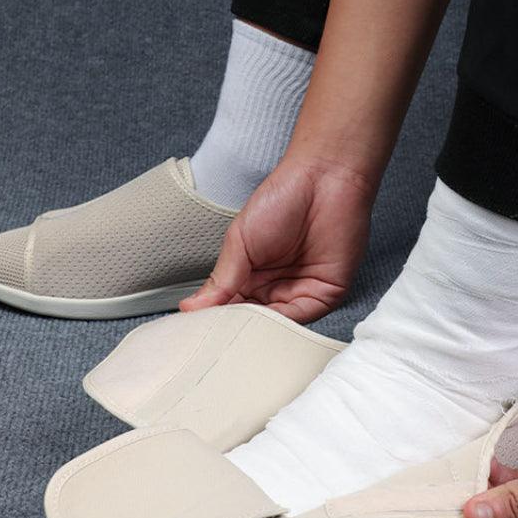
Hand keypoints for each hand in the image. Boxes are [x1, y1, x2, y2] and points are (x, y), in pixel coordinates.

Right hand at [180, 158, 375, 322]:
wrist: (323, 177)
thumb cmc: (282, 198)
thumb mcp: (240, 241)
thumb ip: (220, 280)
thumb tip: (190, 308)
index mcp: (251, 277)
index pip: (230, 309)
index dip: (214, 321)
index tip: (194, 333)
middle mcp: (276, 289)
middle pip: (251, 323)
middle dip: (233, 331)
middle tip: (210, 340)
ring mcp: (301, 293)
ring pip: (274, 327)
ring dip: (255, 332)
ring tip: (232, 333)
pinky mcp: (326, 295)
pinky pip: (301, 319)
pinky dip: (280, 326)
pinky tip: (261, 326)